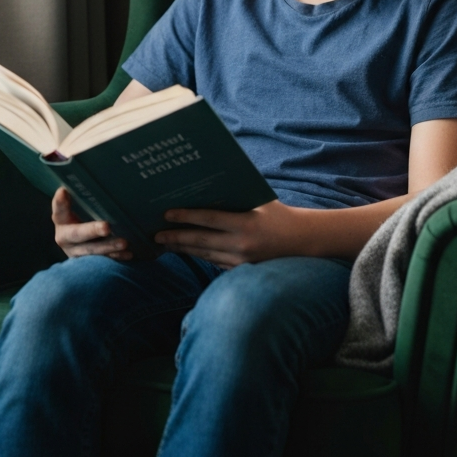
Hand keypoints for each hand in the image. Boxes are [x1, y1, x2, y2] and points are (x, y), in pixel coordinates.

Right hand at [52, 187, 130, 260]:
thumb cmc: (85, 215)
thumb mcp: (83, 205)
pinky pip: (102, 261)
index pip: (59, 209)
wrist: (83, 242)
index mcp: (62, 220)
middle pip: (77, 234)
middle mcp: (66, 237)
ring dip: (108, 247)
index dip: (60, 202)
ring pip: (91, 251)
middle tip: (106, 227)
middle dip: (92, 230)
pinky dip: (116, 257)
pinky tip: (128, 253)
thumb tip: (85, 173)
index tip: (63, 191)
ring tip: (124, 242)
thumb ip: (83, 195)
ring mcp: (76, 252)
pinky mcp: (87, 263)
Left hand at [154, 199, 308, 265]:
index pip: (208, 219)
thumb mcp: (259, 200)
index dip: (185, 217)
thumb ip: (236, 196)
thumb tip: (207, 185)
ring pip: (204, 254)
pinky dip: (199, 255)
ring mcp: (240, 261)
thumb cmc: (278, 214)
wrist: (301, 241)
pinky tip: (186, 250)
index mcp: (245, 223)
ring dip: (183, 249)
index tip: (166, 214)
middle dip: (176, 237)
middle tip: (156, 234)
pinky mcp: (241, 270)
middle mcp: (241, 245)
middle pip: (200, 241)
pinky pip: (214, 262)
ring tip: (165, 243)